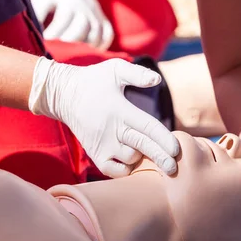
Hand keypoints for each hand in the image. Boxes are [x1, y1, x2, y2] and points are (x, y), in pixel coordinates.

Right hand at [29, 57, 179, 177]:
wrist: (63, 94)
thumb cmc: (94, 80)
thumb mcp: (114, 69)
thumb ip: (137, 74)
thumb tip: (157, 80)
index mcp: (121, 110)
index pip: (148, 126)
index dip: (164, 139)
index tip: (177, 149)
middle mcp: (112, 129)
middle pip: (142, 147)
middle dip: (161, 159)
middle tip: (174, 169)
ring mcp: (102, 144)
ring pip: (129, 159)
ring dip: (141, 158)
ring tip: (146, 150)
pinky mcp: (94, 153)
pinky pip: (113, 171)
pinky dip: (124, 170)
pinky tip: (131, 162)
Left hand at [31, 0, 113, 49]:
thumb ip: (36, 15)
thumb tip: (33, 36)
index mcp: (69, 1)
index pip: (61, 23)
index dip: (50, 37)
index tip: (42, 42)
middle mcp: (84, 7)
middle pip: (80, 31)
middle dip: (67, 44)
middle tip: (57, 51)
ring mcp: (95, 13)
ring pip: (95, 35)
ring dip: (84, 47)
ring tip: (72, 53)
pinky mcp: (102, 17)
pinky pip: (107, 34)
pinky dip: (102, 45)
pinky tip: (90, 51)